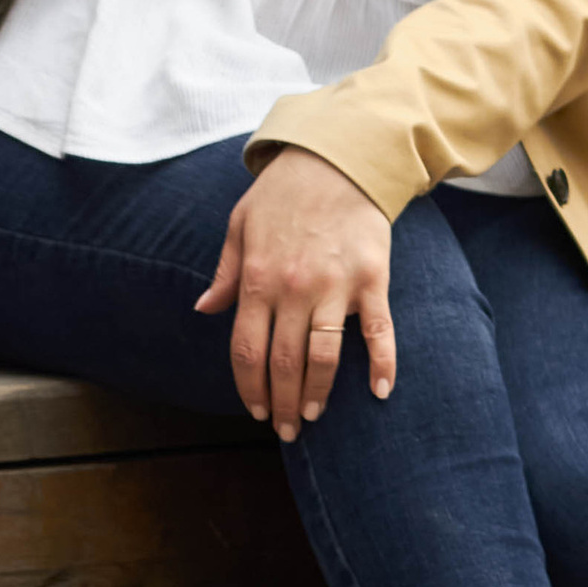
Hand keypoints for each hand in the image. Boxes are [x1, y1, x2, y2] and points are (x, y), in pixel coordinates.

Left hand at [196, 147, 395, 440]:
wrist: (336, 157)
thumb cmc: (283, 193)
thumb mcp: (240, 224)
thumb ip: (225, 272)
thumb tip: (205, 309)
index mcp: (258, 278)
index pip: (247, 349)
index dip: (248, 386)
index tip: (253, 409)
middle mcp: (295, 288)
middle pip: (284, 362)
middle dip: (281, 403)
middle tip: (284, 429)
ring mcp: (336, 286)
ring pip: (324, 357)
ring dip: (317, 394)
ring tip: (311, 416)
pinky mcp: (372, 278)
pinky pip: (380, 331)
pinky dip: (382, 364)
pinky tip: (380, 392)